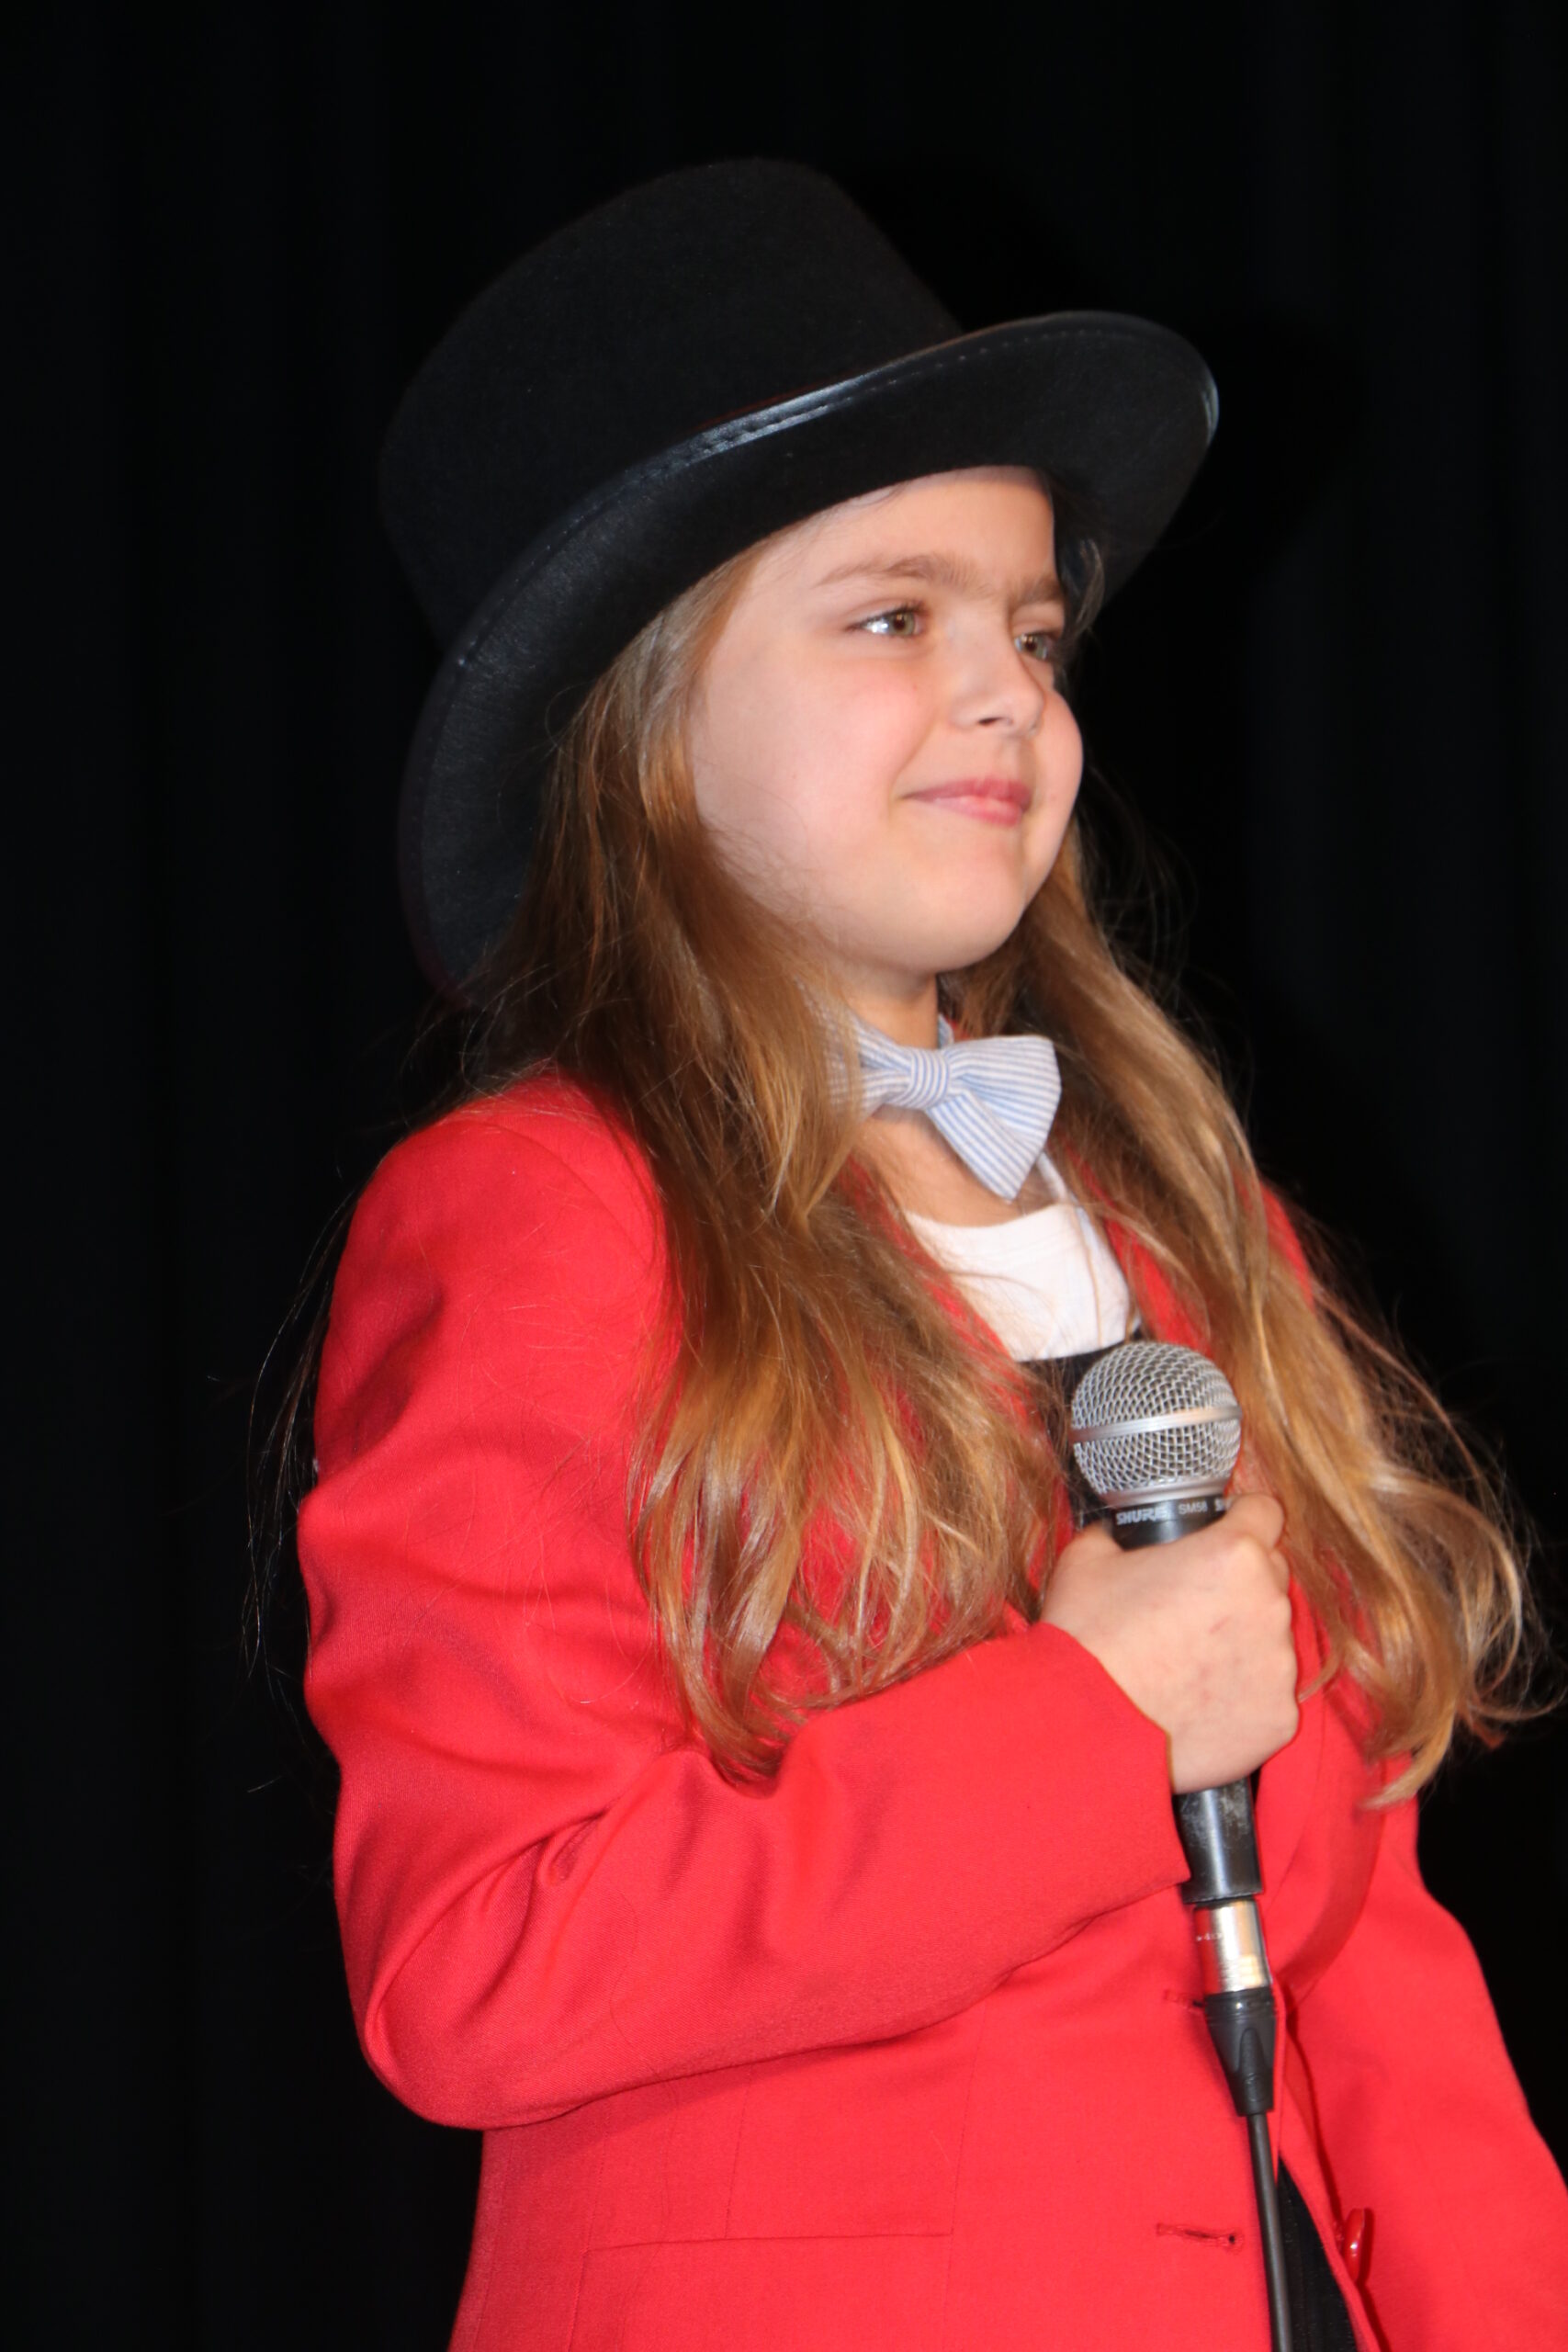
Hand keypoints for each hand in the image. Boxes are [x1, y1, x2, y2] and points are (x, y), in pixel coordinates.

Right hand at [1041, 1494, 1299, 1792]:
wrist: (1087, 1726)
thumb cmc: (1087, 1640)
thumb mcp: (1087, 1559)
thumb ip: (1118, 1536)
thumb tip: (1116, 1533)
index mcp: (1233, 1553)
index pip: (1264, 1512)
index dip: (1239, 1519)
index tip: (1223, 1535)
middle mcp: (1269, 1604)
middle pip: (1270, 1575)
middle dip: (1239, 1585)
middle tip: (1191, 1607)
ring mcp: (1279, 1666)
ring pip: (1271, 1637)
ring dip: (1242, 1642)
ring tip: (1189, 1662)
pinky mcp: (1279, 1718)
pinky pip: (1269, 1695)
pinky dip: (1243, 1696)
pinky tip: (1200, 1701)